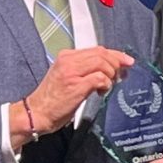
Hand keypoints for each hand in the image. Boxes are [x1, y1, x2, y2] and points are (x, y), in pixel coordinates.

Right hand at [14, 46, 131, 148]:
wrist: (37, 113)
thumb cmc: (52, 99)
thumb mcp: (67, 77)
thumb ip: (84, 69)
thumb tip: (107, 68)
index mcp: (66, 56)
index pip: (96, 49)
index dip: (115, 54)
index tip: (126, 61)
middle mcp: (68, 60)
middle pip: (102, 53)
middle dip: (117, 62)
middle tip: (122, 74)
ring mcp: (72, 72)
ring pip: (102, 63)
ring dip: (111, 74)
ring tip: (108, 85)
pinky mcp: (76, 85)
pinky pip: (99, 78)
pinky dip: (106, 84)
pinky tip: (102, 91)